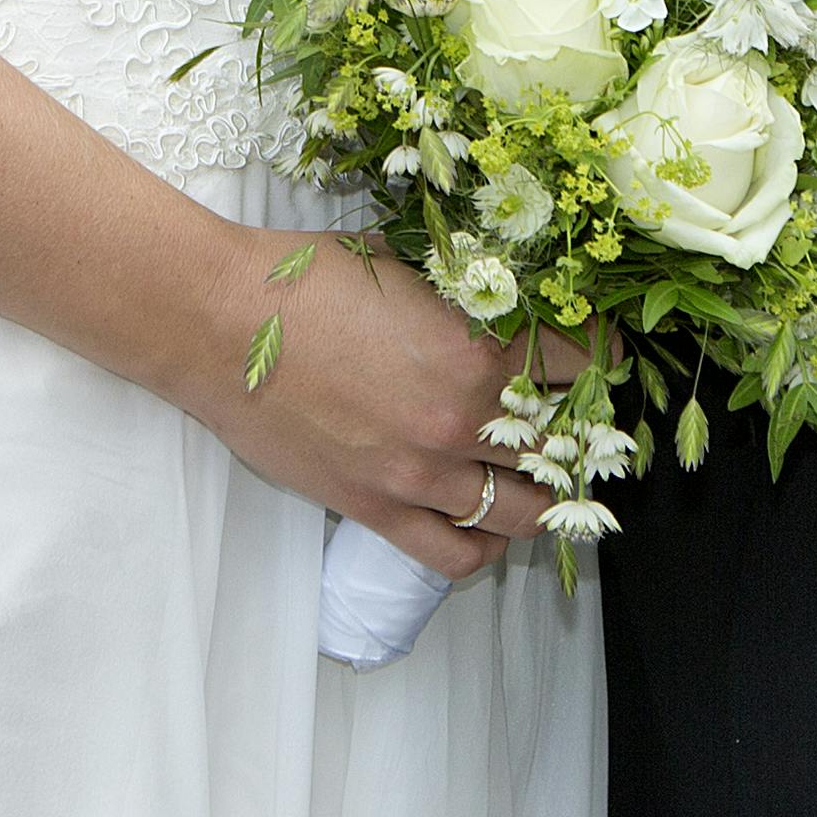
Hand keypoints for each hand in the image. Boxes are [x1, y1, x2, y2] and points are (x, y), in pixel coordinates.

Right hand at [187, 228, 575, 580]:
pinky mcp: (377, 509)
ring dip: (544, 498)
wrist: (217, 322)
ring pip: (524, 513)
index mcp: (477, 344)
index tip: (596, 356)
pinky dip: (485, 548)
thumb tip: (509, 299)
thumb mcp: (405, 262)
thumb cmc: (303, 280)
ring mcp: (421, 472)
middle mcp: (461, 418)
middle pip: (560, 445)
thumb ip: (465, 291)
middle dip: (576, 434)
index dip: (599, 356)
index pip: (583, 363)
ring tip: (541, 481)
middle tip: (571, 423)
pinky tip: (488, 524)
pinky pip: (455, 553)